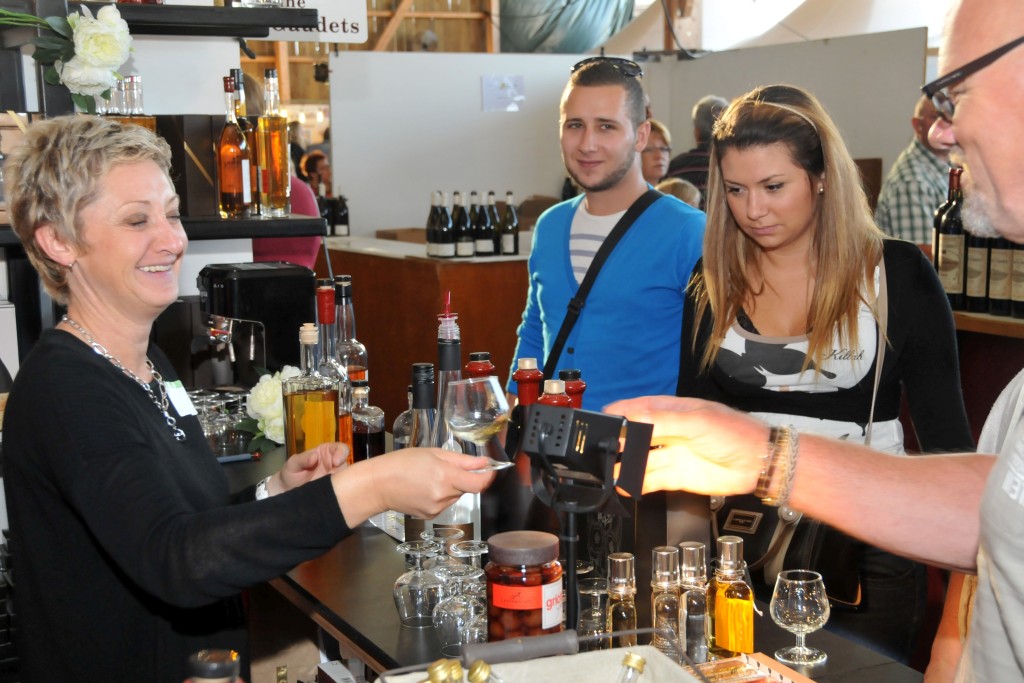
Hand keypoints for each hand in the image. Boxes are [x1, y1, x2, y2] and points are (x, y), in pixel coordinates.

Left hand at [273, 441, 348, 494]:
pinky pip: (342, 491)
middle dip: (347, 471)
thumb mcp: (293, 464)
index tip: (336, 462)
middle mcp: (335, 465)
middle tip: (337, 478)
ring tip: (334, 489)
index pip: (341, 448)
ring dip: (344, 483)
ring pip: (348, 479)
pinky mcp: (335, 492)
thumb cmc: (291, 472)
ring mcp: (336, 479)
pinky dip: (341, 493)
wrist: (286, 491)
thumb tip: (315, 456)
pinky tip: (334, 496)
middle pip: (349, 464)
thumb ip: (302, 459)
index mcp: (327, 452)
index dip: (342, 453)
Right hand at [331, 448, 495, 527]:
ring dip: (450, 486)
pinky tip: (423, 488)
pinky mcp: (430, 515)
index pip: (479, 483)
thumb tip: (483, 462)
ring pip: (455, 496)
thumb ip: (461, 460)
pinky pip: (444, 503)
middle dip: (461, 477)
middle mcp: (444, 495)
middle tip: (443, 467)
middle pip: (466, 488)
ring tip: (428, 477)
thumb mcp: (433, 453)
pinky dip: (440, 495)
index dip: (488, 476)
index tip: (489, 469)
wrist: (378, 485)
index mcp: (446, 477)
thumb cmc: (401, 463)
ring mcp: (437, 508)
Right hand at [604, 395, 768, 495]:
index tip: (601, 424)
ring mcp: (670, 454)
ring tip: (606, 473)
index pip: (635, 410)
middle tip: (599, 452)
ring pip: (638, 460)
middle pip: (633, 436)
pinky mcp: (675, 476)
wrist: (760, 463)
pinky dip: (635, 484)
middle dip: (615, 442)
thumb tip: (633, 420)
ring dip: (622, 465)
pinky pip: (649, 480)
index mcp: (670, 411)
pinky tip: (624, 486)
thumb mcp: (698, 421)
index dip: (617, 416)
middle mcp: (666, 432)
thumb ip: (664, 422)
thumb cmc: (735, 433)